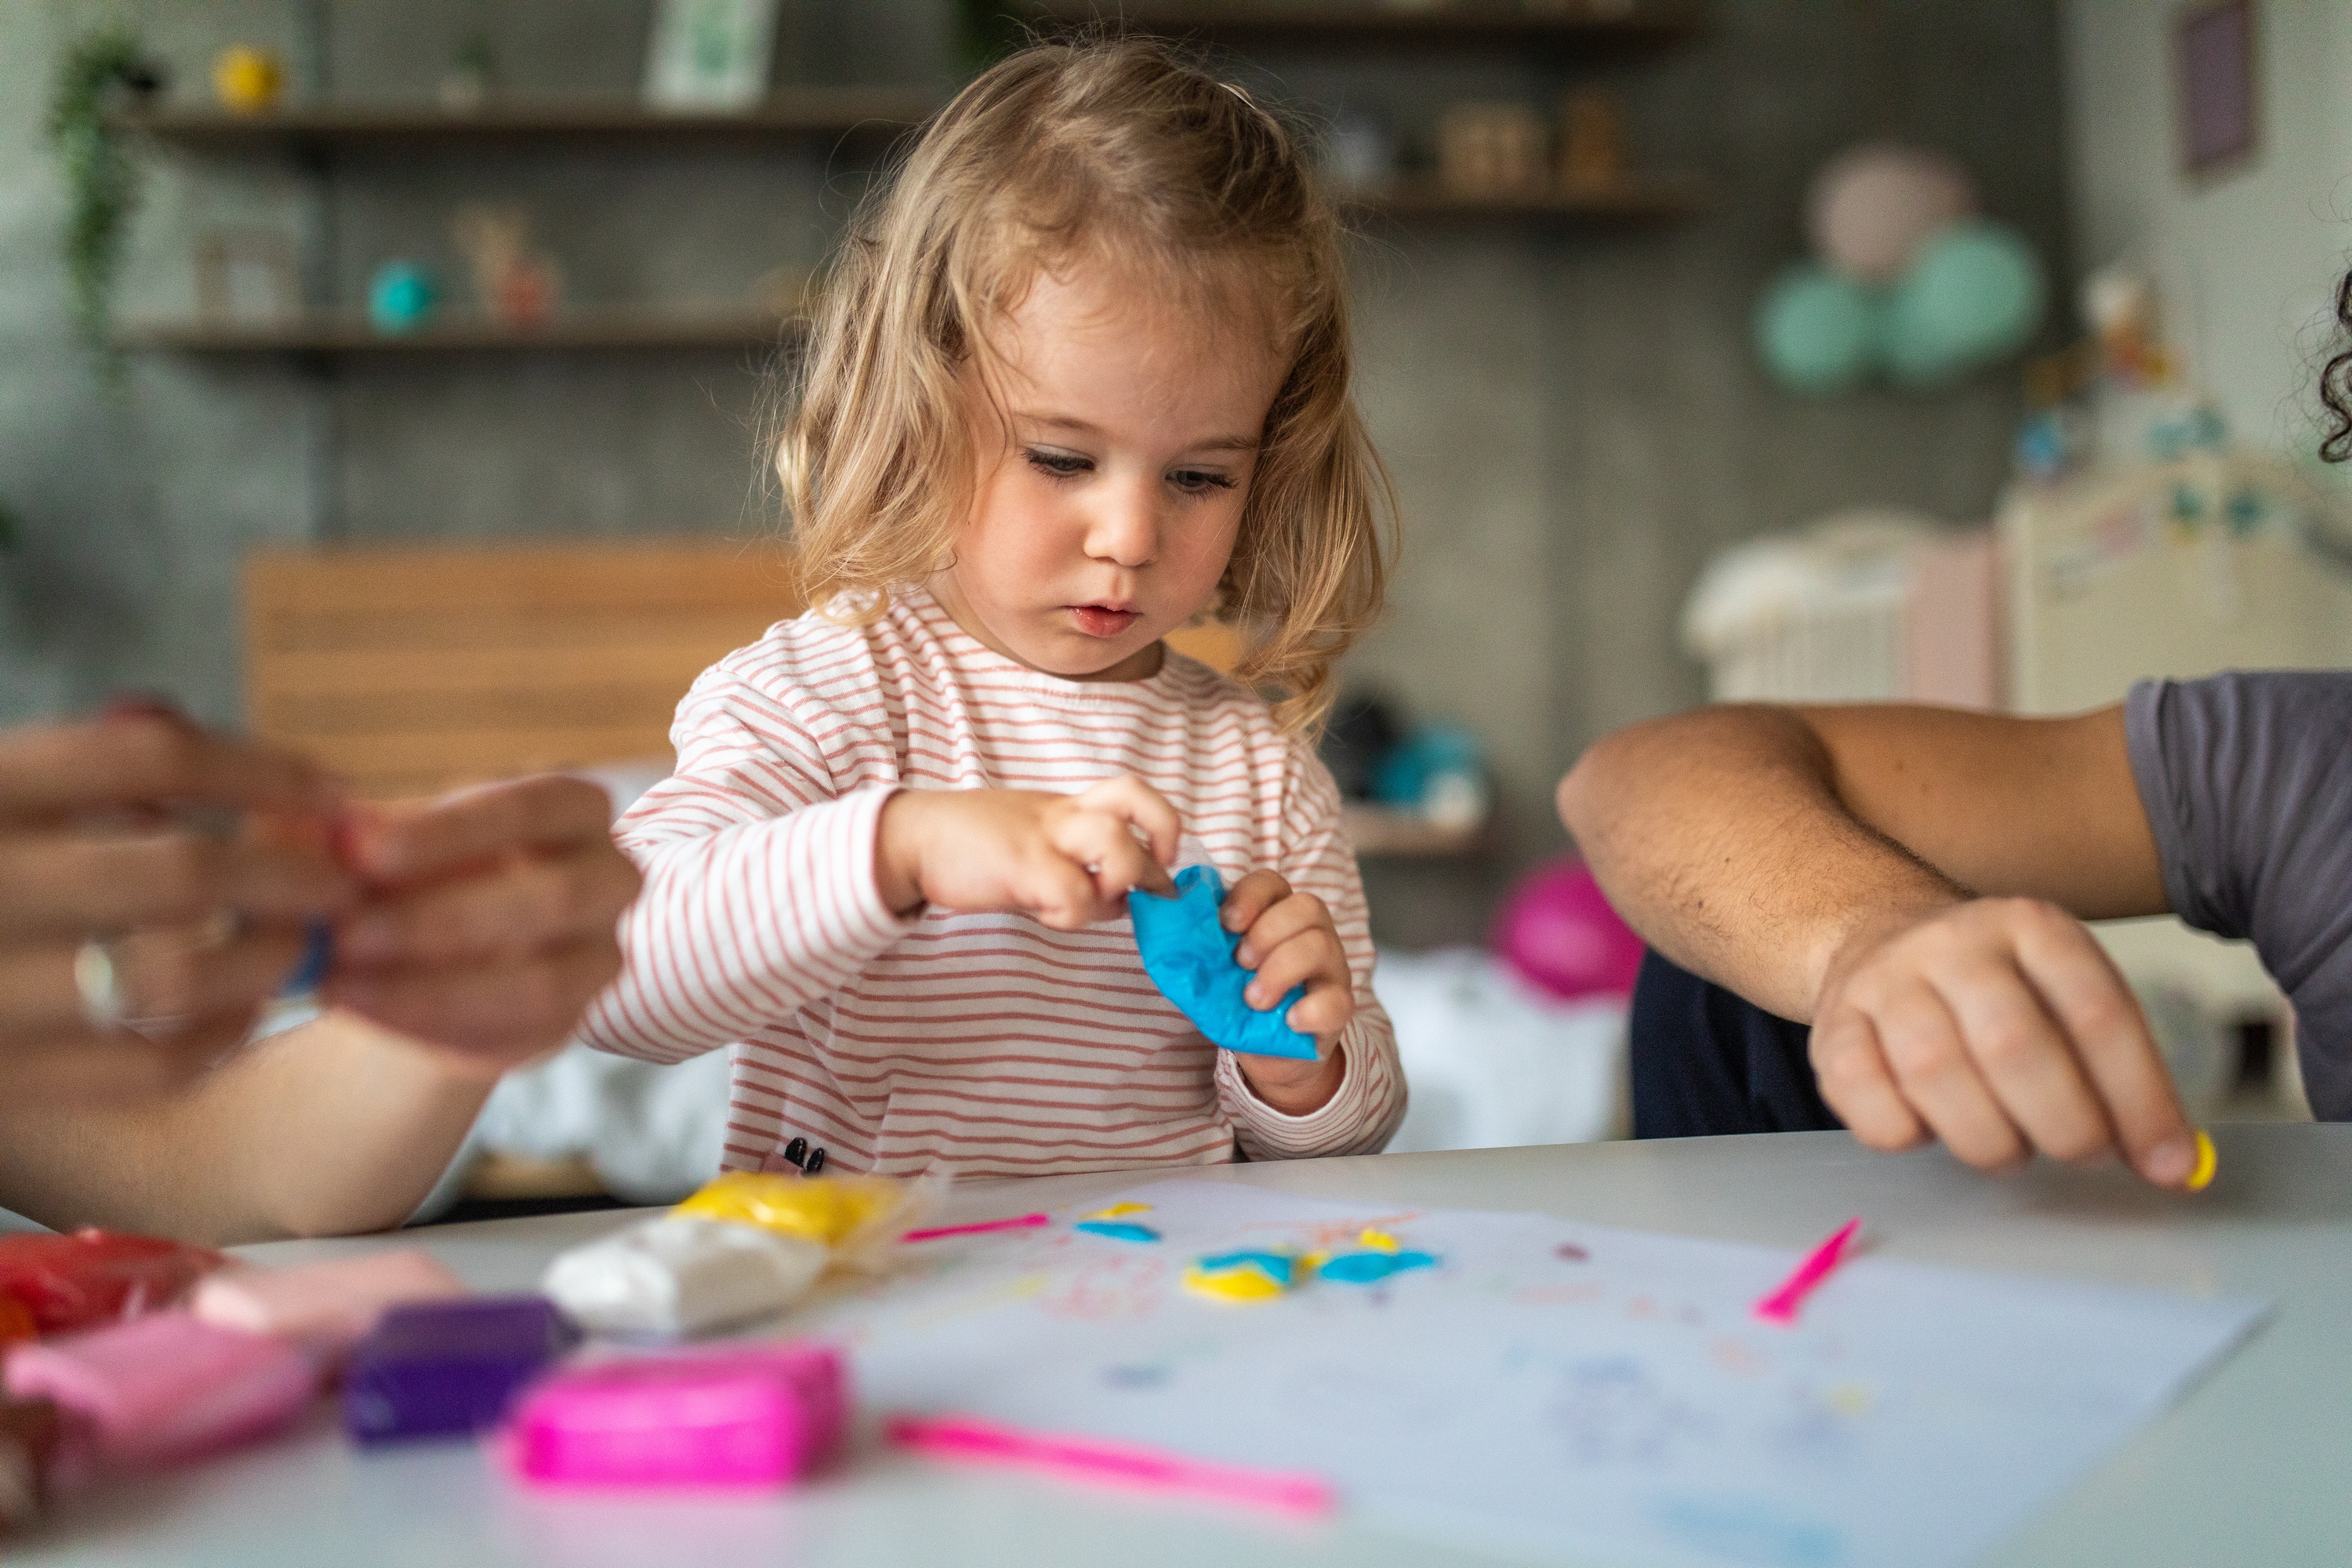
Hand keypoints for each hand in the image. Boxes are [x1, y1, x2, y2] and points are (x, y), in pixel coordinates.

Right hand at [0, 707, 352, 1097]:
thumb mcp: (0, 798)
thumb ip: (91, 769)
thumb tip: (236, 762)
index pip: (147, 758)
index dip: (259, 769)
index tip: (328, 788)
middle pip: (182, 871)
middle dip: (291, 875)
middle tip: (345, 881)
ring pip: (178, 977)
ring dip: (269, 958)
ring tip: (304, 944)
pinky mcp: (3, 1082)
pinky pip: (152, 1065)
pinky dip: (225, 1034)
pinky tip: (249, 1008)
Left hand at [326, 776, 641, 1076]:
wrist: (421, 951)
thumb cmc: (411, 869)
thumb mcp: (384, 840)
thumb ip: (360, 837)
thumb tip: (331, 834)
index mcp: (576, 810)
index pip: (534, 807)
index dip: (450, 830)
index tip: (358, 848)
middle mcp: (609, 880)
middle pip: (555, 897)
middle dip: (442, 918)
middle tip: (345, 932)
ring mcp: (598, 959)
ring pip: (541, 983)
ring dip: (432, 986)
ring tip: (338, 982)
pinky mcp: (568, 1024)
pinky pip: (514, 1038)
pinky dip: (429, 1025)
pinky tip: (361, 1009)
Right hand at [876, 777, 1179, 928]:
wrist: (912, 839)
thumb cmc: (974, 847)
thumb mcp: (1032, 840)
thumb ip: (1076, 862)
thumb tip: (1120, 901)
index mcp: (1068, 807)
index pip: (1131, 792)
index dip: (1161, 822)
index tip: (1162, 858)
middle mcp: (1062, 814)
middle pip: (1136, 801)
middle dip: (1159, 847)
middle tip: (1151, 886)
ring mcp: (1042, 836)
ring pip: (1114, 841)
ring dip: (1121, 879)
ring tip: (1099, 902)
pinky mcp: (1020, 865)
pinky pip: (1072, 892)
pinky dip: (1073, 915)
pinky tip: (1049, 917)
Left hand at [1220, 869, 1351, 1115]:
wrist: (1270, 1053)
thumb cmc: (1241, 1002)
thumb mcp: (1216, 973)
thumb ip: (1200, 952)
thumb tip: (1165, 935)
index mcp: (1278, 915)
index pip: (1271, 883)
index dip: (1249, 896)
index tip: (1226, 923)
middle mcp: (1311, 933)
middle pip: (1306, 906)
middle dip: (1266, 932)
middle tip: (1240, 964)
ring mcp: (1331, 968)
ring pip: (1321, 945)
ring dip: (1280, 969)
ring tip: (1254, 999)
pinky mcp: (1341, 1007)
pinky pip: (1337, 1000)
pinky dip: (1310, 1010)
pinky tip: (1288, 1020)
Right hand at [1808, 896, 2199, 1186]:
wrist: (1882, 941)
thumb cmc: (1997, 993)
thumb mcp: (2065, 999)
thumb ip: (2120, 1074)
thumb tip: (2174, 1167)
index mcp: (2031, 927)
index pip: (2097, 1014)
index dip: (2140, 1100)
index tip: (2168, 1164)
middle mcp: (1953, 943)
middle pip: (2013, 1043)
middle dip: (2064, 1124)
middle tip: (2080, 1154)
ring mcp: (1884, 982)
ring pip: (1935, 1074)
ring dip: (1988, 1139)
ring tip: (2008, 1145)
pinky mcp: (1831, 1027)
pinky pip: (1866, 1101)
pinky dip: (1908, 1135)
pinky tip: (1932, 1128)